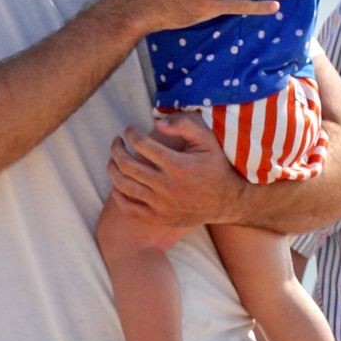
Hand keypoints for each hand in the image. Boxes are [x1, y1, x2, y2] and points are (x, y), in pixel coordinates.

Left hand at [108, 112, 247, 229]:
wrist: (228, 202)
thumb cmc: (216, 166)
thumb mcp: (207, 140)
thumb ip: (184, 125)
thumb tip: (157, 123)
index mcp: (177, 165)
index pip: (142, 145)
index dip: (131, 134)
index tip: (130, 130)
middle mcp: (167, 186)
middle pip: (126, 165)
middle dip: (116, 148)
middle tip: (117, 141)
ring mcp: (161, 205)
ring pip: (123, 186)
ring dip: (112, 169)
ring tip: (113, 160)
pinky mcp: (159, 218)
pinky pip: (129, 208)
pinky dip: (118, 194)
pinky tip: (118, 184)